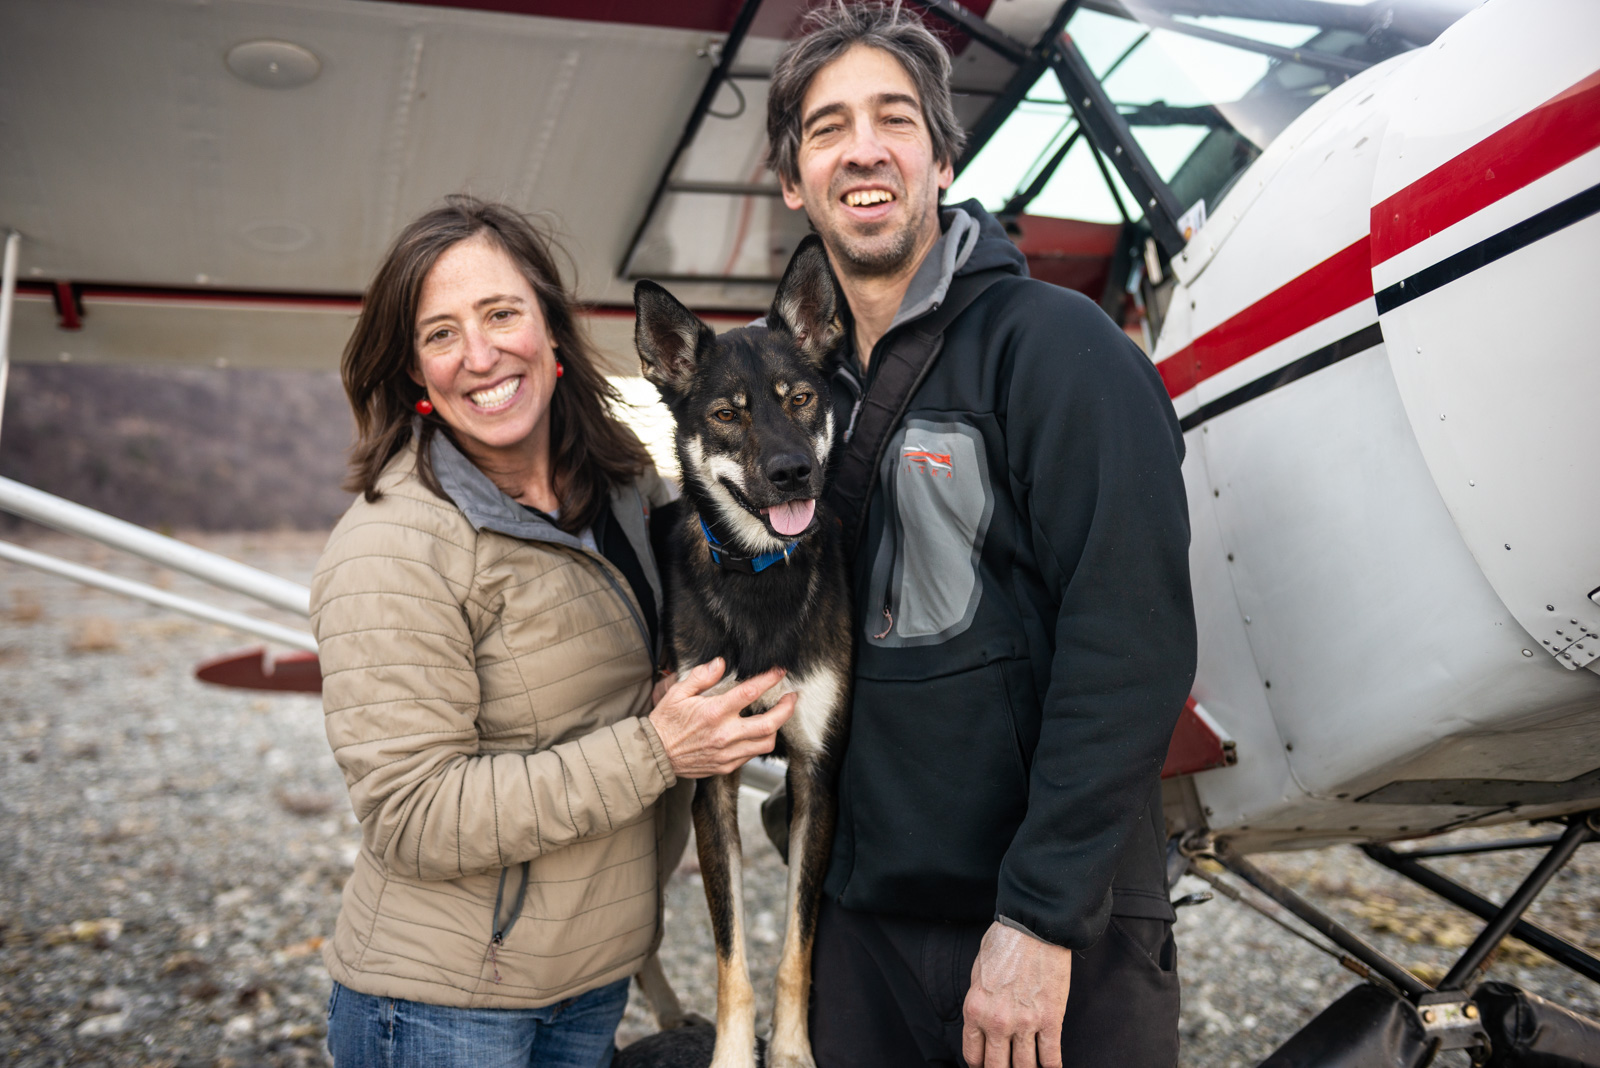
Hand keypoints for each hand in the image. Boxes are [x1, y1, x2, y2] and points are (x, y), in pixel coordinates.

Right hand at [648, 658, 795, 778]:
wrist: (655, 756)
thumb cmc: (665, 723)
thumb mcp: (677, 693)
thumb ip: (701, 676)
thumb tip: (720, 663)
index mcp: (714, 713)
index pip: (750, 693)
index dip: (769, 680)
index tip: (779, 672)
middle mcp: (724, 735)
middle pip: (769, 723)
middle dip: (787, 708)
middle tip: (792, 697)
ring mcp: (727, 753)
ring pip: (766, 743)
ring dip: (776, 728)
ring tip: (778, 716)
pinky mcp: (726, 766)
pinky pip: (752, 755)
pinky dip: (760, 742)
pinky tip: (758, 732)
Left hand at [962, 922, 1072, 1067]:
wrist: (1034, 927)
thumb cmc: (1004, 944)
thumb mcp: (978, 973)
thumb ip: (980, 1002)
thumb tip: (983, 1024)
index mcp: (974, 1010)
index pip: (973, 1056)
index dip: (981, 1066)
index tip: (988, 1065)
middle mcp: (996, 1022)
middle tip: (1008, 1067)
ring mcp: (1024, 1023)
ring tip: (1030, 1067)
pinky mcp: (1050, 1019)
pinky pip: (1051, 1057)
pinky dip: (1052, 1067)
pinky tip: (1051, 1066)